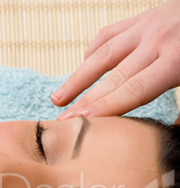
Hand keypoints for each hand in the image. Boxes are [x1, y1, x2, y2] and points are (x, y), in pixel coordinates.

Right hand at [51, 0, 179, 119]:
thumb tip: (171, 130)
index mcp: (175, 61)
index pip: (132, 91)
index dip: (105, 108)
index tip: (81, 122)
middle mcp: (156, 42)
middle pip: (112, 78)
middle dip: (84, 102)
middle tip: (62, 120)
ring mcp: (145, 26)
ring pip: (102, 55)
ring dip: (77, 78)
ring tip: (58, 99)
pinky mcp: (140, 17)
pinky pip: (109, 35)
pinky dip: (92, 52)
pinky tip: (83, 67)